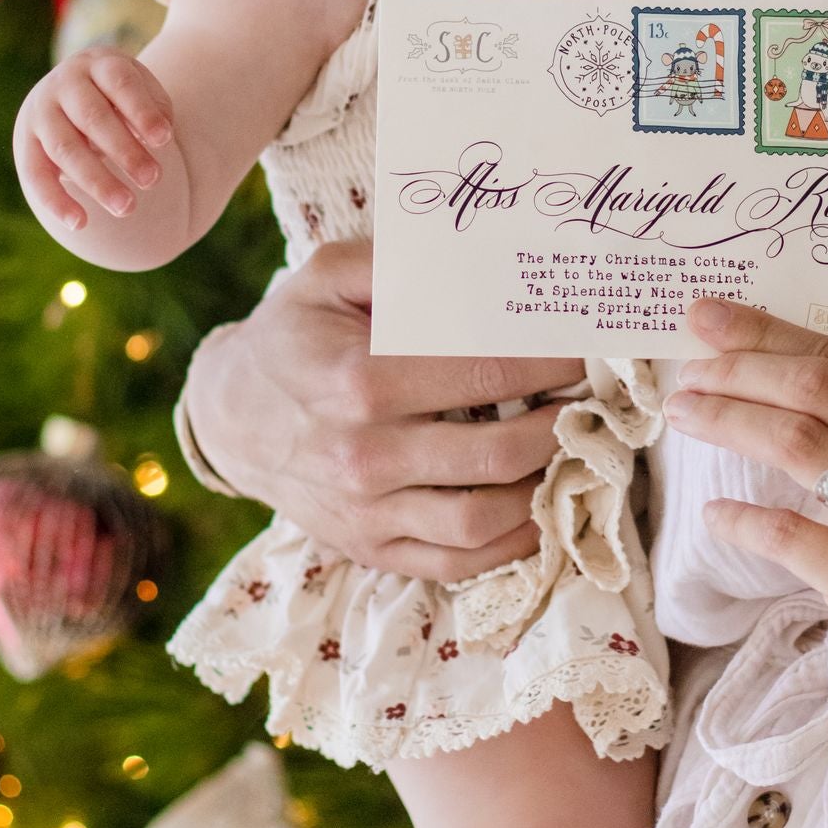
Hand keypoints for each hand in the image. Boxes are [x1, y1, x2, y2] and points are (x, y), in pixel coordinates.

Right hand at [15, 49, 174, 230]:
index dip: (141, 111)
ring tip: (127, 208)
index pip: (120, 83)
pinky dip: (55, 201)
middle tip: (153, 180)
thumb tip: (156, 137)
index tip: (165, 139)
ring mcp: (42, 112)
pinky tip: (80, 223)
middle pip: (93, 117)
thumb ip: (153, 109)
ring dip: (96, 180)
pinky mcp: (26, 142)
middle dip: (124, 151)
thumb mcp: (143, 91)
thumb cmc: (123, 97)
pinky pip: (35, 174)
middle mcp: (66, 83)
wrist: (75, 91)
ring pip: (65, 148)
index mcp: (99, 63)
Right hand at [183, 239, 583, 582]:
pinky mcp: (372, 550)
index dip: (552, 360)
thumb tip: (483, 266)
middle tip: (597, 401)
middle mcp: (365, 455)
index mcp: (359, 380)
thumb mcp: (329, 275)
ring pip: (488, 520)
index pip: (486, 372)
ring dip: (547, 487)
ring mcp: (368, 514)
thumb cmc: (292, 334)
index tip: (590, 347)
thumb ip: (400, 264)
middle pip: (502, 453)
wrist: (230, 417)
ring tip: (576, 450)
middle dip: (566, 425)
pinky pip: (460, 563)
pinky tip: (539, 503)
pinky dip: (513, 542)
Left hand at [663, 297, 827, 750]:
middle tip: (684, 374)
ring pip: (800, 445)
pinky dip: (740, 519)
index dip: (765, 332)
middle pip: (817, 388)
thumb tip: (752, 362)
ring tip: (683, 416)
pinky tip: (716, 515)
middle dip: (738, 370)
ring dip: (728, 421)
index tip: (704, 317)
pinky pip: (788, 533)